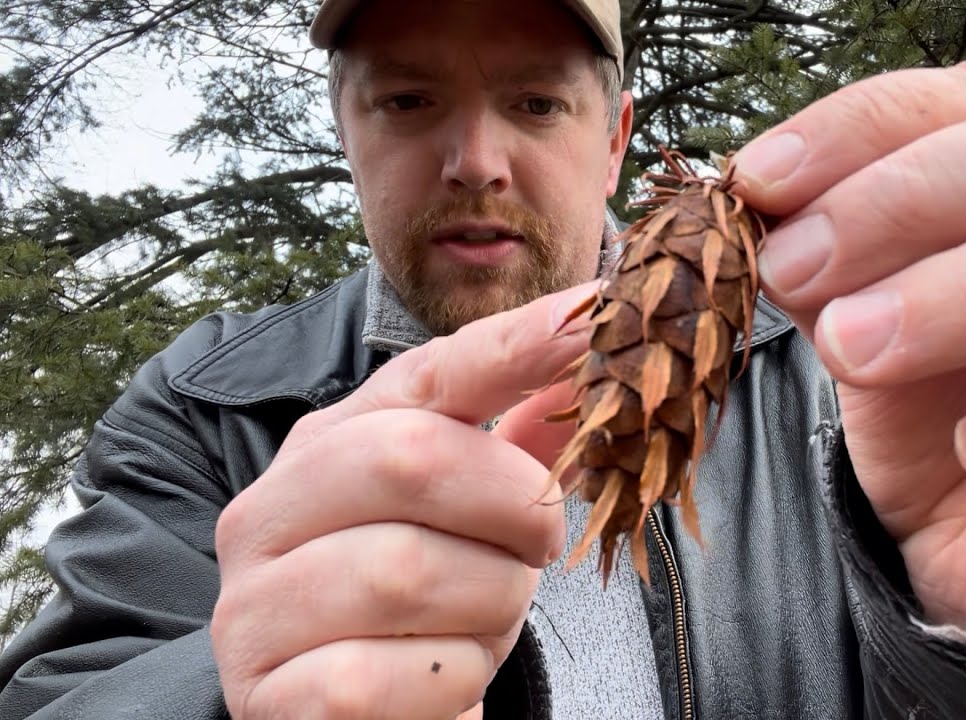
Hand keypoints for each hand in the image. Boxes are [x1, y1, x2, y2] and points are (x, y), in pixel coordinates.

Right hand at [209, 282, 597, 718]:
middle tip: (539, 543)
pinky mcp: (272, 694)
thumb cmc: (417, 609)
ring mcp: (257, 604)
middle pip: (411, 458)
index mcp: (326, 447)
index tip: (588, 318)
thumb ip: (519, 445)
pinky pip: (385, 677)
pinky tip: (444, 679)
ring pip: (407, 574)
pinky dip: (449, 683)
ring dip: (489, 604)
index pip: (425, 374)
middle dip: (512, 503)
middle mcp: (273, 511)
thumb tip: (583, 347)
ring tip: (484, 618)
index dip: (513, 345)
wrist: (341, 714)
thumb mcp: (467, 519)